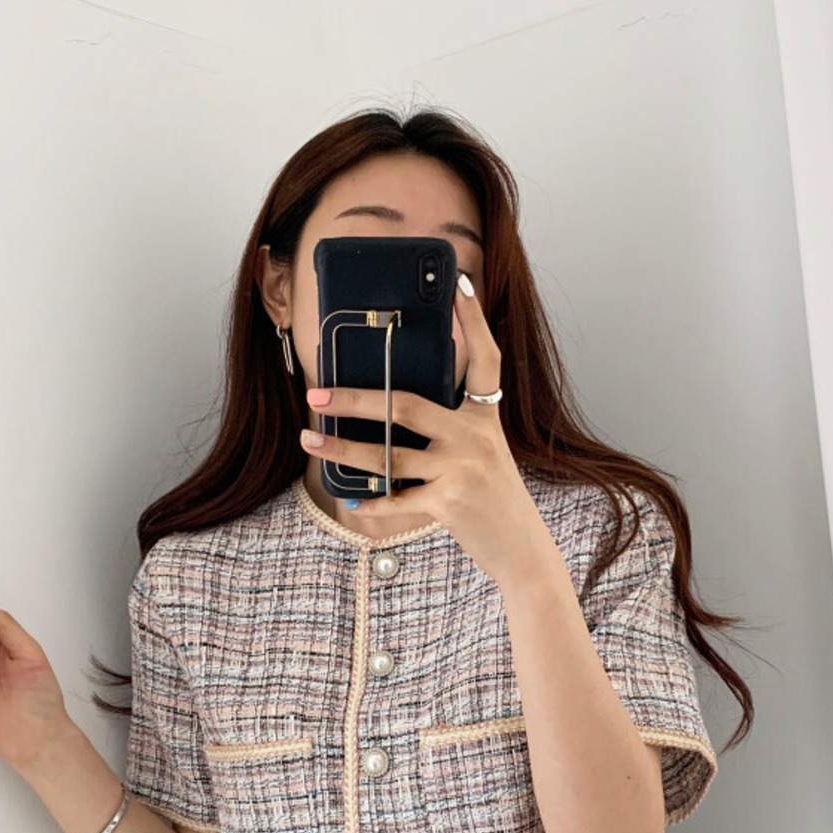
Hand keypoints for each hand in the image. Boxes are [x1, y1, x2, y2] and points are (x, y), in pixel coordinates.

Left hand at [299, 274, 548, 583]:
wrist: (521, 549)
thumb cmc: (492, 497)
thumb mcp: (482, 451)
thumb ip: (451, 426)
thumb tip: (393, 408)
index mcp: (484, 418)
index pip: (484, 359)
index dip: (473, 320)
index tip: (459, 283)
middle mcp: (475, 437)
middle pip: (405, 406)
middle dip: (356, 399)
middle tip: (317, 394)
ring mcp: (462, 470)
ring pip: (388, 456)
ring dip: (343, 451)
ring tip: (311, 442)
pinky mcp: (449, 503)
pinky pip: (396, 500)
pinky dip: (370, 503)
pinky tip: (349, 500)